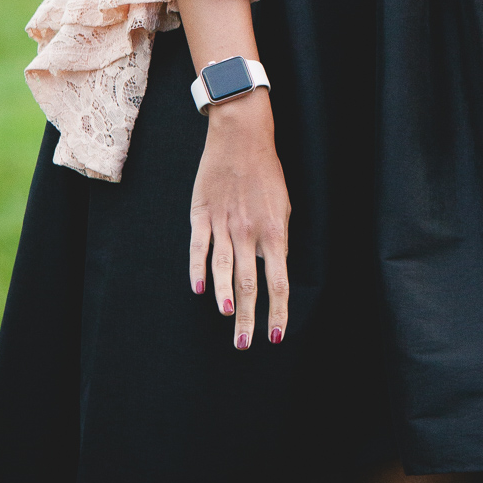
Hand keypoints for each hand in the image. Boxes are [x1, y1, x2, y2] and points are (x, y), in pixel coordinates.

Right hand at [189, 92, 290, 349]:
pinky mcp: (201, 215)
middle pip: (250, 285)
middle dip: (248, 318)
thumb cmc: (267, 173)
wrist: (241, 138)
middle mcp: (249, 232)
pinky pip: (199, 249)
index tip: (276, 336)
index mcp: (274, 232)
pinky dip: (198, 271)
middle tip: (245, 344)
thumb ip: (277, 239)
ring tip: (228, 320)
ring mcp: (223, 224)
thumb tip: (273, 269)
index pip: (278, 282)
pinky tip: (199, 291)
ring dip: (226, 299)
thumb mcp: (284, 206)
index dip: (278, 312)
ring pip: (223, 271)